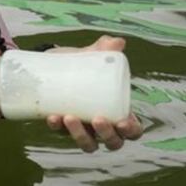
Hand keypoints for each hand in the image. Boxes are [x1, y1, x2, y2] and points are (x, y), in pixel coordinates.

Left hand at [44, 35, 143, 151]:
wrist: (53, 62)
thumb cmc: (82, 63)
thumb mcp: (93, 55)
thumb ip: (105, 48)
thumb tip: (116, 42)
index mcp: (118, 110)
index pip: (133, 130)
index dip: (131, 130)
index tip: (122, 122)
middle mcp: (103, 124)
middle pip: (113, 142)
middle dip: (106, 135)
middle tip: (96, 119)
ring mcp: (83, 128)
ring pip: (88, 144)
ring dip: (80, 136)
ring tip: (69, 117)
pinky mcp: (62, 127)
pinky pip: (61, 134)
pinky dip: (57, 128)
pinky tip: (52, 117)